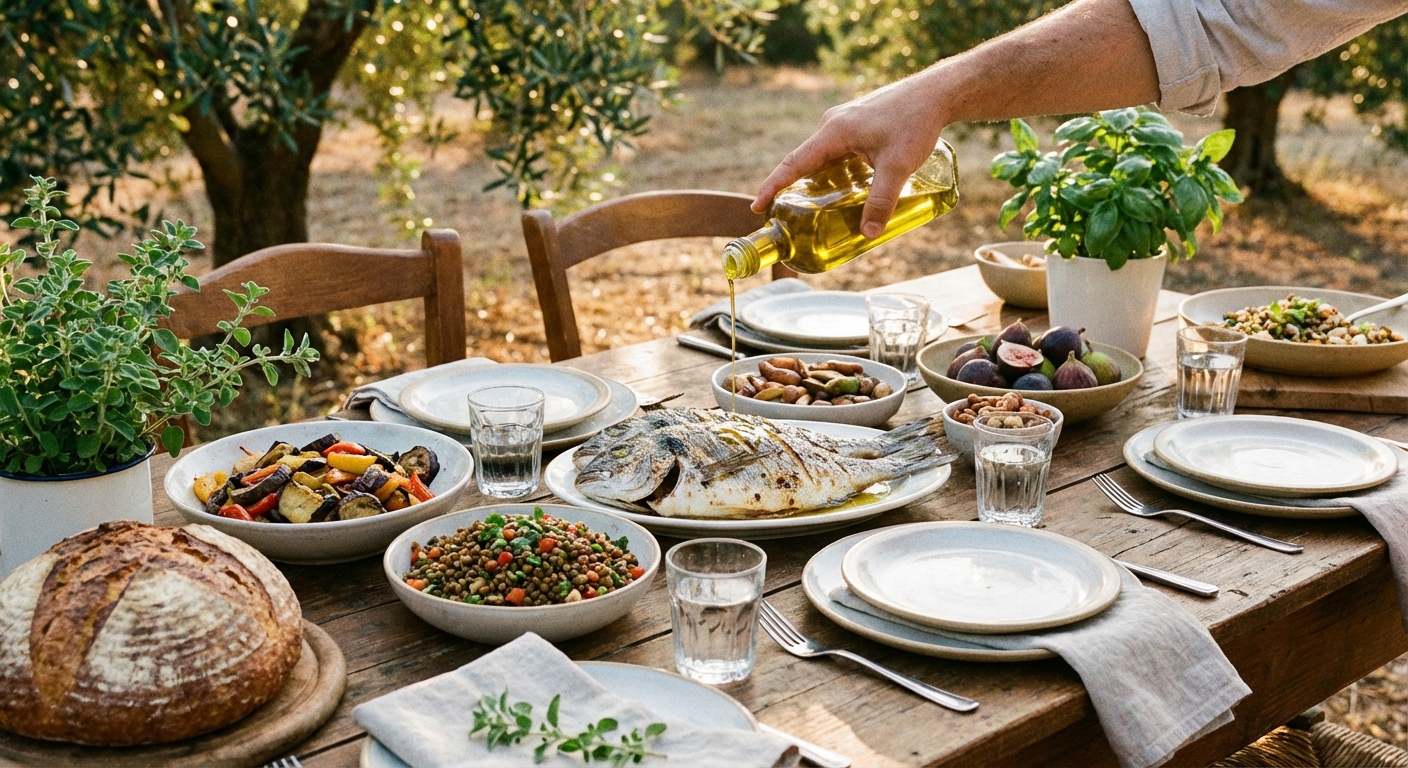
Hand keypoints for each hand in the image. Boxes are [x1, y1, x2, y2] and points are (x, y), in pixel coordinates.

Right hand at [752, 69, 949, 238]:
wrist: (936, 93)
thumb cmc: (915, 123)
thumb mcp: (898, 166)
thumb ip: (882, 201)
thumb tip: (868, 234)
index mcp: (833, 132)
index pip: (794, 164)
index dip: (773, 187)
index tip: (758, 206)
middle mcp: (833, 125)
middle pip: (806, 163)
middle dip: (797, 191)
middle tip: (791, 218)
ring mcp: (844, 123)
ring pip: (824, 158)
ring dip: (821, 182)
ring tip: (821, 209)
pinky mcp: (858, 124)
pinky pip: (838, 152)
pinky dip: (836, 172)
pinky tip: (848, 188)